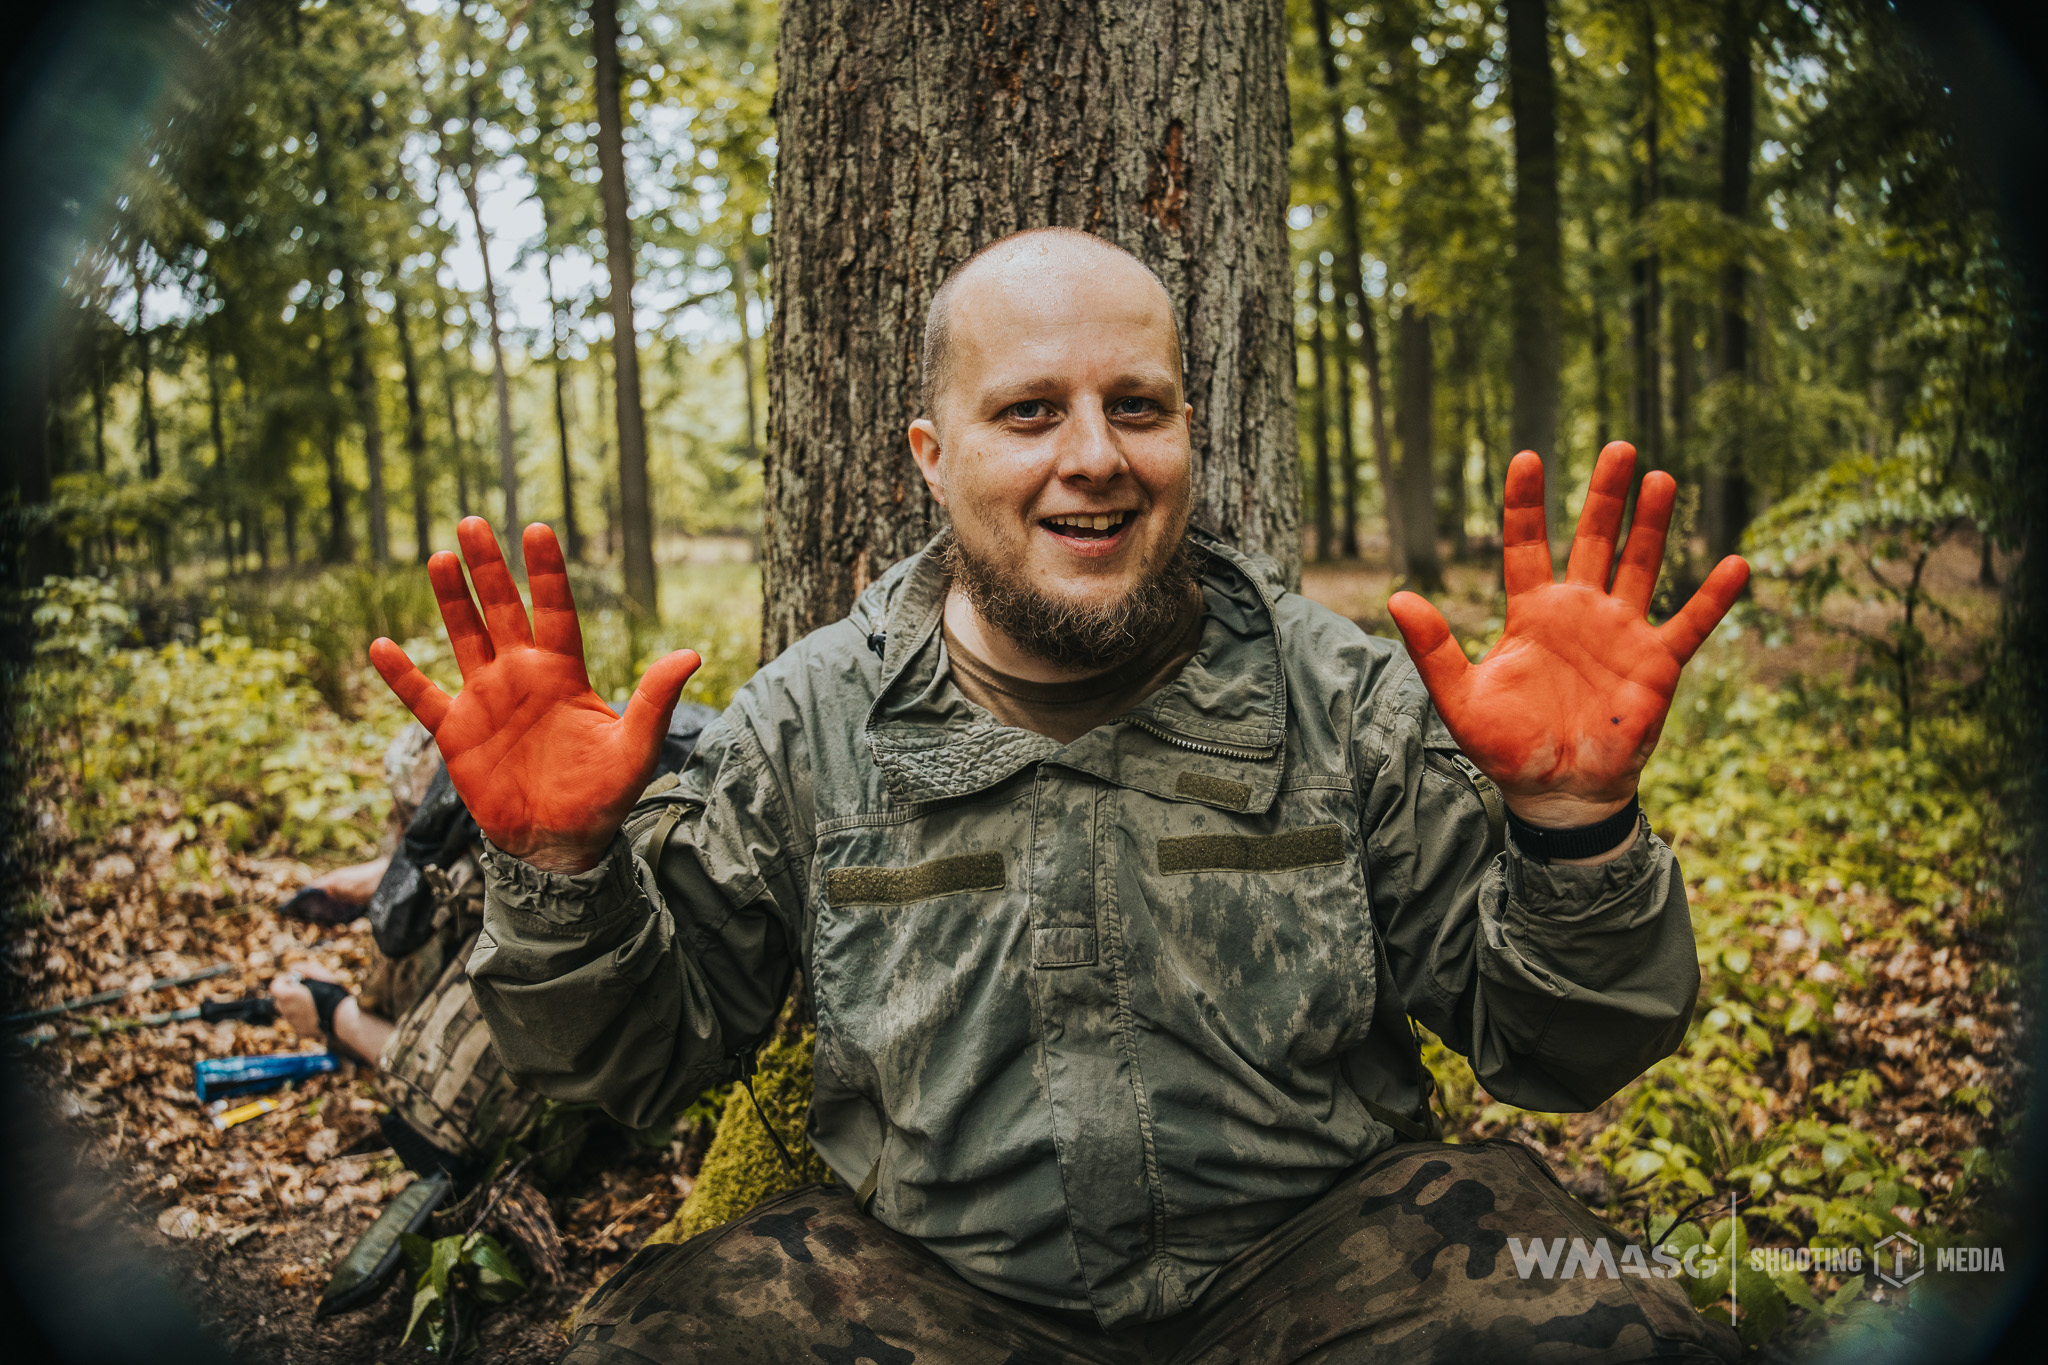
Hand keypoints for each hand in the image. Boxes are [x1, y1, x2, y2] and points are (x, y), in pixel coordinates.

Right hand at [368, 518, 700, 873]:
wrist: (560, 843)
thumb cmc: (604, 796)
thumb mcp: (635, 748)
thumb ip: (655, 700)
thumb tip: (692, 655)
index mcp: (563, 674)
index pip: (555, 610)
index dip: (546, 571)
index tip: (537, 528)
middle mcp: (522, 677)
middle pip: (502, 610)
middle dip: (488, 568)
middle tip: (473, 522)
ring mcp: (486, 701)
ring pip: (463, 638)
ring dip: (450, 601)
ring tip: (439, 558)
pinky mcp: (456, 732)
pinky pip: (422, 697)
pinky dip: (400, 675)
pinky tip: (379, 645)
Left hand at [1387, 443, 1748, 827]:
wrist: (1556, 792)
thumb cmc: (1507, 746)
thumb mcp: (1460, 698)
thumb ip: (1434, 649)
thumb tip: (1396, 596)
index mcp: (1532, 613)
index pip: (1526, 545)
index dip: (1525, 504)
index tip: (1527, 458)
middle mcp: (1580, 612)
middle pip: (1593, 540)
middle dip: (1604, 496)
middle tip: (1617, 447)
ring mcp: (1621, 633)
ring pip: (1641, 565)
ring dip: (1651, 524)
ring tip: (1660, 479)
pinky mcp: (1656, 665)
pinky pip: (1690, 624)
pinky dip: (1713, 597)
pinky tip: (1736, 563)